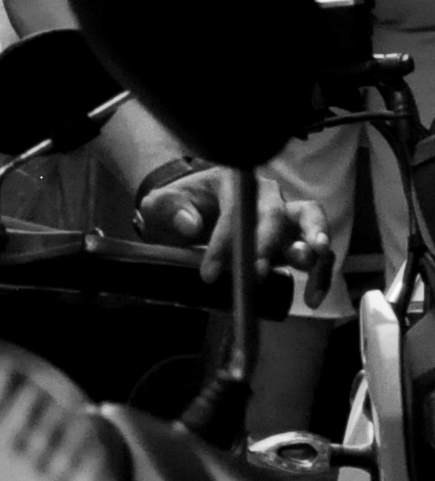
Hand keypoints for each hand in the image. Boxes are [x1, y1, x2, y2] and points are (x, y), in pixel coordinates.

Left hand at [136, 168, 333, 309]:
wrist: (186, 216)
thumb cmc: (176, 209)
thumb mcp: (161, 205)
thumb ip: (169, 209)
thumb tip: (190, 224)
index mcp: (235, 182)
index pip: (235, 209)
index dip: (225, 241)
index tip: (209, 273)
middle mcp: (267, 195)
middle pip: (276, 214)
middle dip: (268, 244)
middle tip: (258, 272)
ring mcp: (285, 217)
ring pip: (310, 223)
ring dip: (311, 246)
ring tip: (307, 264)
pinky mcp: (295, 241)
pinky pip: (317, 254)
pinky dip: (320, 274)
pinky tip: (312, 298)